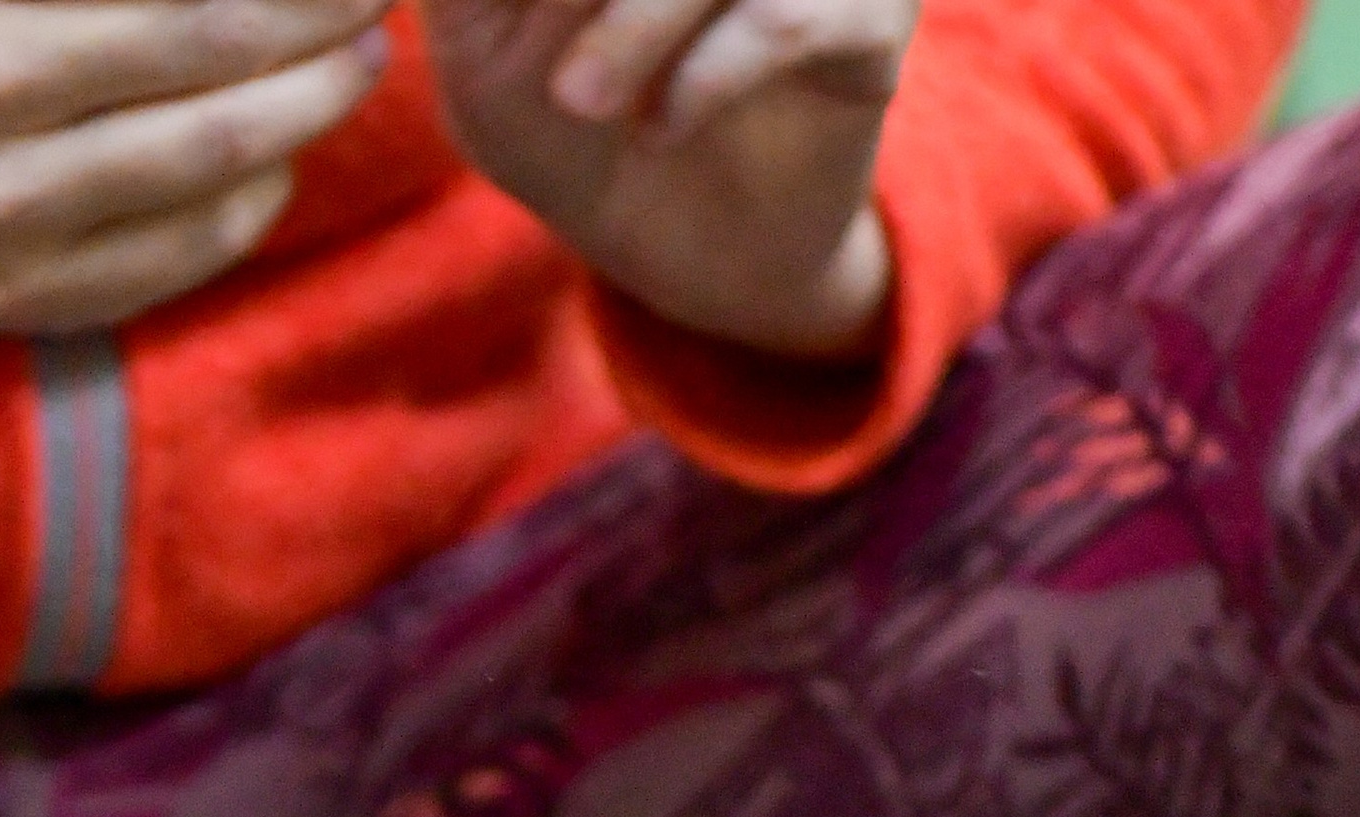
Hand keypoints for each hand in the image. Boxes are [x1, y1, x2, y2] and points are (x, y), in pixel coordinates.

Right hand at [0, 0, 389, 367]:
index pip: (171, 1)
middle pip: (204, 78)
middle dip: (311, 32)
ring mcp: (0, 239)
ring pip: (203, 179)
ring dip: (300, 118)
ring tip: (352, 67)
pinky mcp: (18, 305)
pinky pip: (170, 262)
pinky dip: (244, 208)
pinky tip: (278, 158)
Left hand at [415, 0, 910, 355]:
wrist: (694, 249)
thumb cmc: (573, 123)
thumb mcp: (483, 41)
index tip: (526, 33)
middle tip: (549, 70)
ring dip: (636, 21)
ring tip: (578, 100)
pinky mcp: (876, 12)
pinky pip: (789, 17)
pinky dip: (707, 74)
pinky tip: (660, 128)